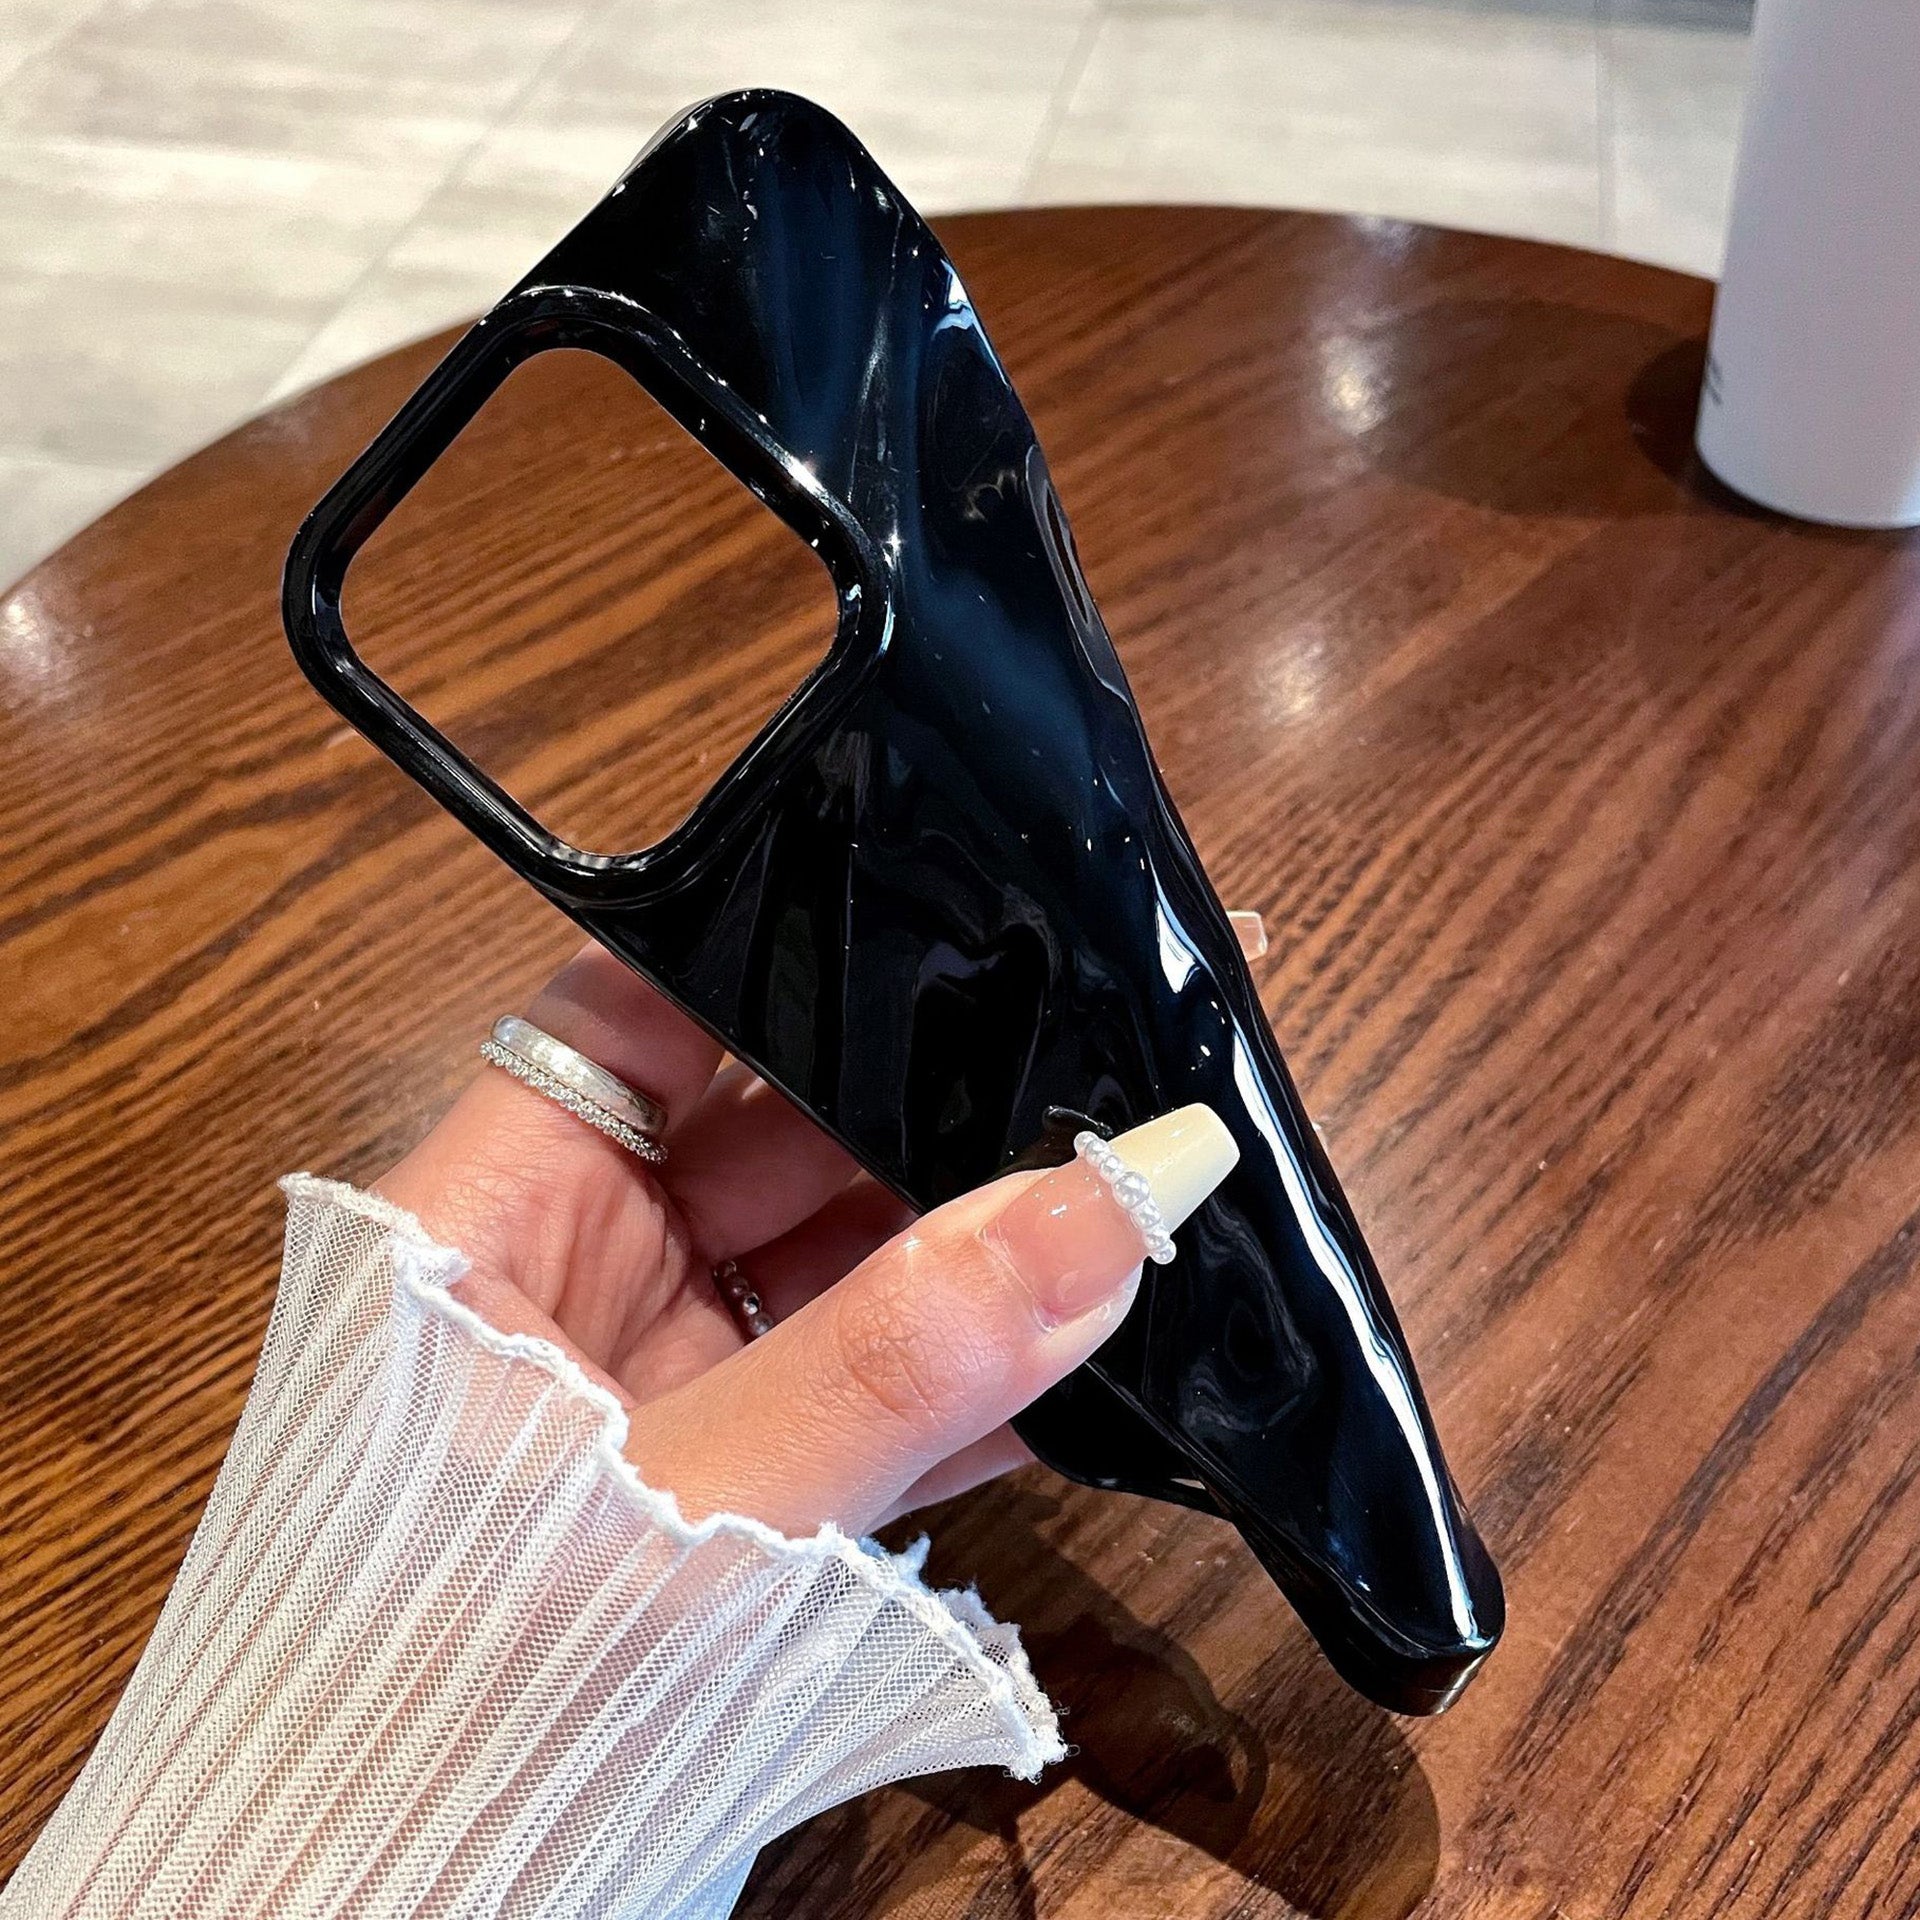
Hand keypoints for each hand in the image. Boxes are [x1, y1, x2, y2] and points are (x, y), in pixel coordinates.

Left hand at [379, 943, 1235, 1536]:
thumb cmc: (467, 1700)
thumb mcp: (700, 1509)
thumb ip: (906, 1356)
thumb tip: (1123, 1198)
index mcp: (494, 1211)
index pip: (642, 1007)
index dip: (793, 943)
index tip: (961, 905)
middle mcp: (578, 1273)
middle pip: (773, 1127)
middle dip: (930, 1102)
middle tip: (1106, 1048)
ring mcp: (664, 1381)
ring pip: (842, 1263)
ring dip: (978, 1248)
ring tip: (1134, 1178)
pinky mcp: (737, 1484)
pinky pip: (869, 1391)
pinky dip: (974, 1381)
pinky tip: (1101, 1346)